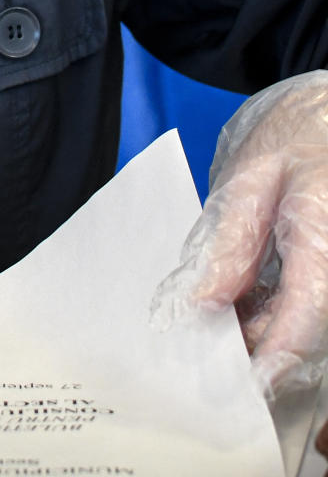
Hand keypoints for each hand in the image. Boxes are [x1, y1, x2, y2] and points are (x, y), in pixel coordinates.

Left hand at [152, 70, 327, 400]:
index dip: (272, 357)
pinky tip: (239, 308)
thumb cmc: (300, 132)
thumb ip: (231, 241)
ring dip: (266, 333)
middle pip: (311, 327)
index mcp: (326, 235)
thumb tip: (205, 302)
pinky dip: (277, 313)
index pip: (307, 315)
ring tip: (212, 331)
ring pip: (312, 320)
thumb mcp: (253, 176)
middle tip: (202, 358)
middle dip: (259, 349)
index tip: (237, 385)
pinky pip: (312, 303)